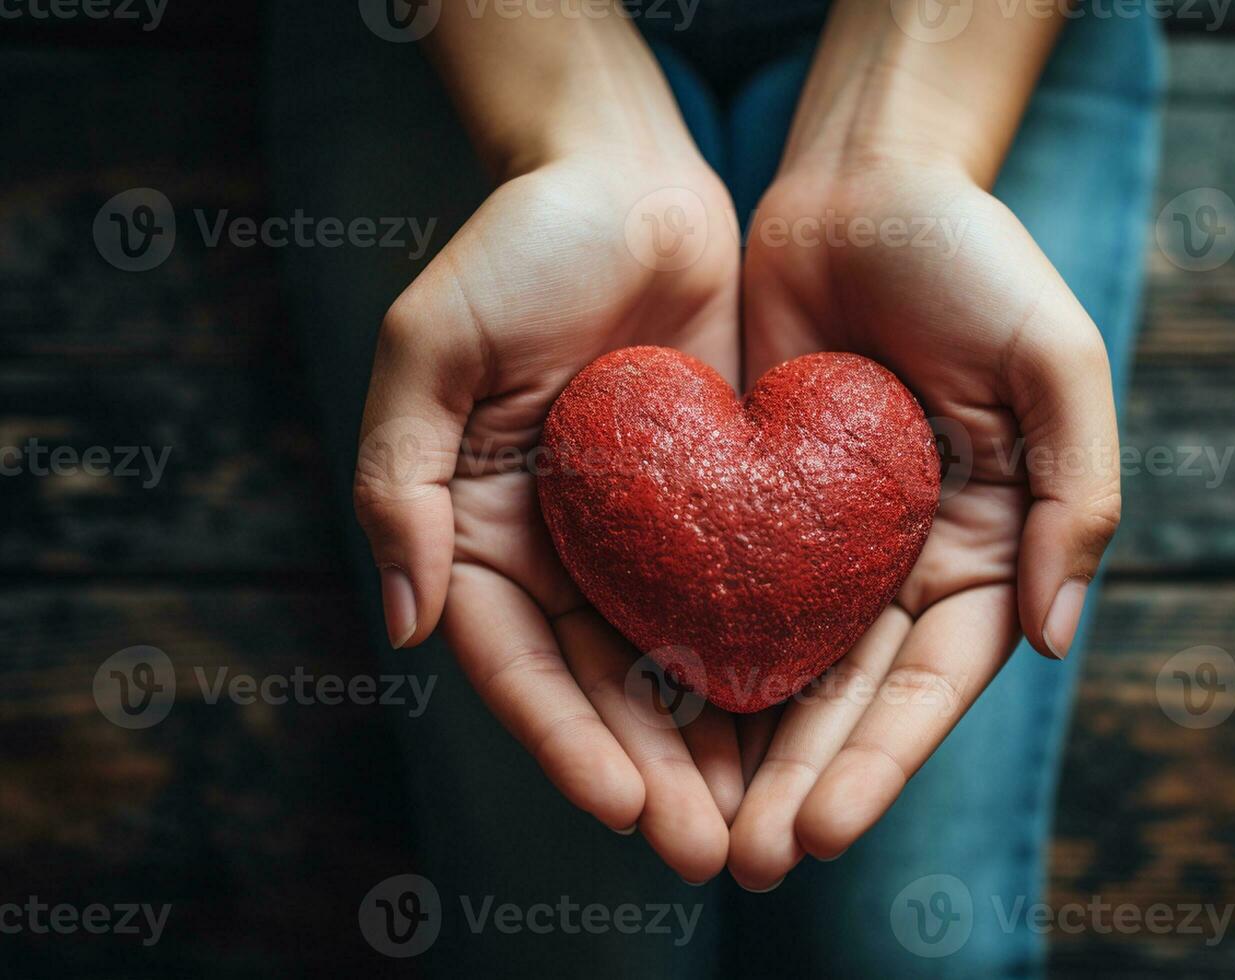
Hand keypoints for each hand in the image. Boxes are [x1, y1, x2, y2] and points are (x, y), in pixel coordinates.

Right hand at [352, 144, 744, 883]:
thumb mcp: (428, 346)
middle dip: (652, 772)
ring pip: (671, 665)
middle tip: (711, 850)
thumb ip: (398, 480)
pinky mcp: (712, 505)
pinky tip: (803, 725)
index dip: (563, 739)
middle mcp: (556, 547)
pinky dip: (761, 664)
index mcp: (475, 526)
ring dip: (709, 746)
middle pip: (600, 687)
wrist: (630, 177)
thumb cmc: (517, 245)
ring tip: (758, 823)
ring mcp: (636, 533)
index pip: (515, 662)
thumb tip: (397, 626)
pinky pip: (737, 599)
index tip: (625, 806)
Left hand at [727, 153, 1121, 888]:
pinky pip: (720, 593)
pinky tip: (648, 721)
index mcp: (989, 545)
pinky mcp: (752, 502)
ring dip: (740, 750)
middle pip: (849, 698)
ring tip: (692, 827)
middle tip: (741, 860)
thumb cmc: (974, 258)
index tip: (822, 826)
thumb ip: (1077, 498)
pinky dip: (692, 658)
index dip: (882, 759)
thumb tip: (1055, 641)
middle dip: (800, 781)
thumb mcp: (1058, 362)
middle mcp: (905, 560)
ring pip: (780, 668)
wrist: (863, 181)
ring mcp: (825, 539)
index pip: (933, 681)